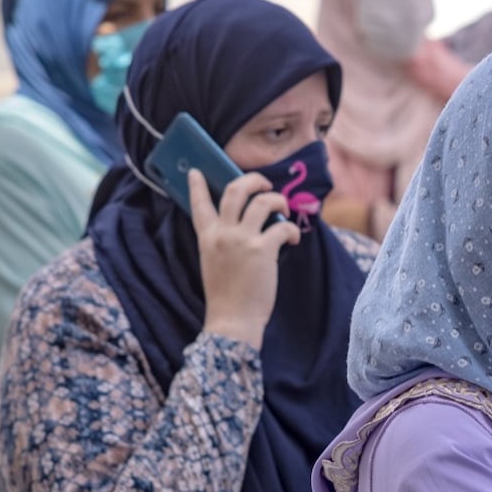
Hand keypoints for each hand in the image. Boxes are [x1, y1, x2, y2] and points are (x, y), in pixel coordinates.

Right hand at [190, 170, 299, 349]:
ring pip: (262, 201)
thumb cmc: (226, 295)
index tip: (196, 171)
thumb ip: (222, 242)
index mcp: (207, 237)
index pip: (199, 204)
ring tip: (285, 209)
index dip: (197, 185)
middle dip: (253, 180)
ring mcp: (242, 239)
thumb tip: (244, 225)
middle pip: (235, 190)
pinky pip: (283, 225)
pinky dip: (292, 229)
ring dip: (278, 200)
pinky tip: (294, 239)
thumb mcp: (214, 262)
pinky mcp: (262, 249)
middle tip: (265, 185)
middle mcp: (222, 233)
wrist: (232, 320)